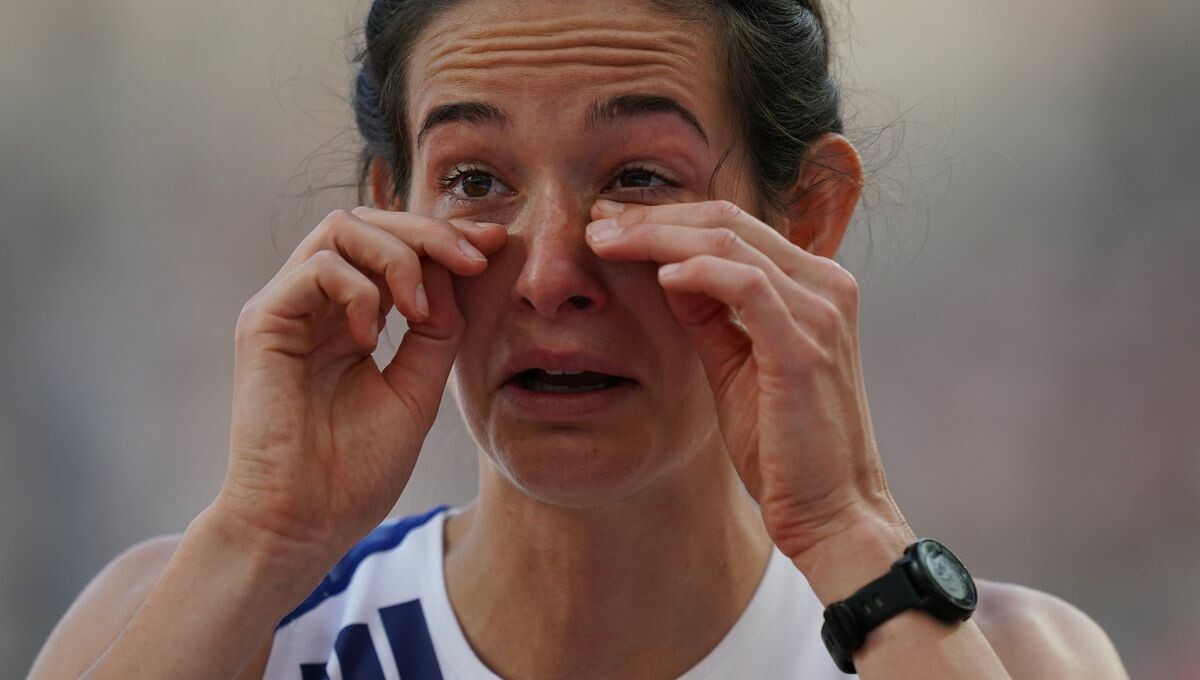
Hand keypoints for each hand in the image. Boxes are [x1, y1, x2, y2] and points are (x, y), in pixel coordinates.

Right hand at [219, 207, 505, 569]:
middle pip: (368, 222)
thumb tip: (461, 272)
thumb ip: (437, 330)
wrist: (306, 524)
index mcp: (349, 317)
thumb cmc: (355, 469)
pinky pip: (317, 269)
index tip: (497, 246)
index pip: (394, 246)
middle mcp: (314, 304)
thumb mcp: (417, 389)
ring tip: (422, 310)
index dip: (446, 237)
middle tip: (476, 258)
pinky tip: (373, 339)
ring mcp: (286, 309)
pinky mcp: (263, 322)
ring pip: (341, 229)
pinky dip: (360, 292)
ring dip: (398, 256)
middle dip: (430, 232)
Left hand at [587, 198, 907, 560]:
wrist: (829, 512)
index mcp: (812, 286)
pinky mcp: (804, 346)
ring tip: (605, 242)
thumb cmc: (782, 447)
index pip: (732, 226)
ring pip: (730, 243)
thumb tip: (666, 271)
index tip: (608, 225)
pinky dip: (699, 272)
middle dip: (652, 217)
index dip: (666, 218)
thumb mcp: (736, 365)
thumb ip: (710, 315)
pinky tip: (659, 276)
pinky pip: (746, 285)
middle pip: (727, 220)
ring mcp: (820, 312)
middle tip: (594, 223)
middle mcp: (825, 286)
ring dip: (658, 236)